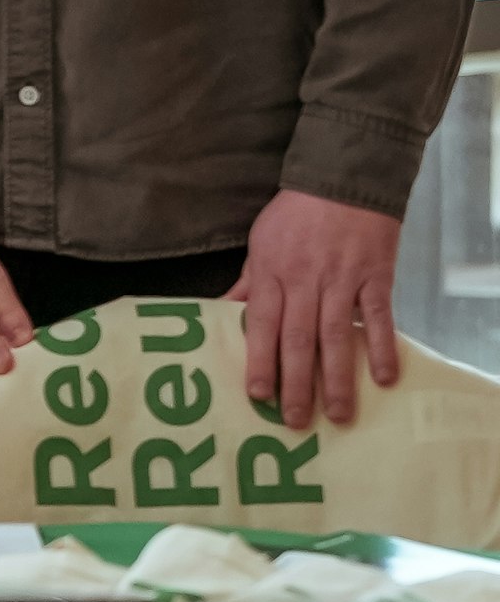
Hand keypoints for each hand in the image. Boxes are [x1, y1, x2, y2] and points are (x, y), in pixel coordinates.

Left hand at [227, 189, 400, 429]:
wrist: (344, 179)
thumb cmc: (296, 215)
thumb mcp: (260, 243)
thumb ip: (247, 283)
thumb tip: (219, 311)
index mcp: (272, 272)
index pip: (263, 323)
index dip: (260, 360)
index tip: (258, 395)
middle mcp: (305, 280)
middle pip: (298, 338)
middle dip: (296, 383)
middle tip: (296, 422)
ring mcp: (342, 279)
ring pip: (336, 336)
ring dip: (337, 379)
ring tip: (338, 415)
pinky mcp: (375, 277)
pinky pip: (378, 318)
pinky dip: (380, 347)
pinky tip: (382, 379)